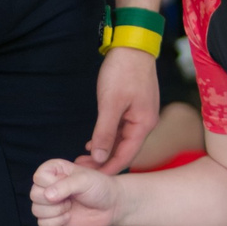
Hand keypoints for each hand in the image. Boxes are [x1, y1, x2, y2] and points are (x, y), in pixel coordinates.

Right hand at [31, 157, 120, 225]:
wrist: (112, 206)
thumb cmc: (100, 187)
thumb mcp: (84, 180)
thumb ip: (65, 185)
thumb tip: (47, 196)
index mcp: (53, 170)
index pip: (38, 177)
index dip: (52, 184)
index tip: (70, 183)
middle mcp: (48, 185)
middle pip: (34, 195)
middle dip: (54, 200)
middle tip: (71, 197)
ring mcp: (49, 203)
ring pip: (36, 210)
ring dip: (56, 212)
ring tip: (70, 206)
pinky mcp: (53, 219)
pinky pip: (41, 224)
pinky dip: (55, 223)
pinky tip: (68, 217)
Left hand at [86, 44, 160, 174]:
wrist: (133, 45)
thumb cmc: (123, 71)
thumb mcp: (110, 104)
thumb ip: (104, 133)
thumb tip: (99, 157)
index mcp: (143, 125)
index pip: (126, 156)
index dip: (108, 169)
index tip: (91, 180)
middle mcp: (145, 123)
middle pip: (124, 150)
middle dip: (103, 162)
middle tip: (81, 169)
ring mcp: (140, 115)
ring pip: (122, 140)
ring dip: (104, 150)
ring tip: (84, 159)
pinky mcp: (134, 107)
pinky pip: (121, 129)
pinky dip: (108, 138)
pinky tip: (93, 142)